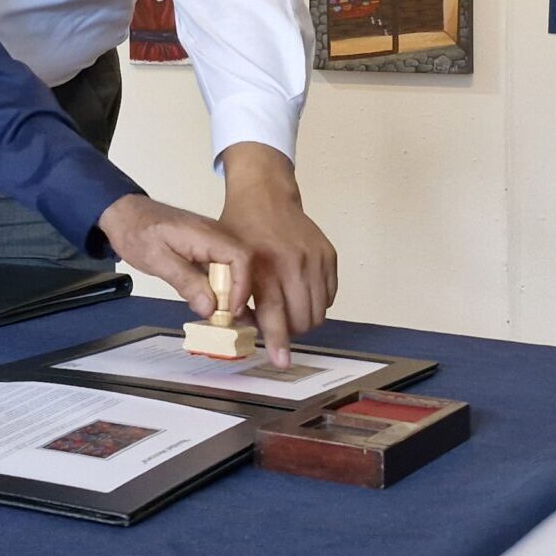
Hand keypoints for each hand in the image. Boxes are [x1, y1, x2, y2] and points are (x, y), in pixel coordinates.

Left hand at [96, 193, 254, 325]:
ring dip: (228, 292)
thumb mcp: (157, 260)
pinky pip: (219, 268)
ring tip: (219, 316)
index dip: (242, 286)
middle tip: (226, 319)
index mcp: (206, 234)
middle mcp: (215, 235)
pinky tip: (209, 303)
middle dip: (238, 294)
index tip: (231, 309)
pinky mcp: (204, 248)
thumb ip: (185, 282)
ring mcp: (211, 241)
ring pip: (232, 268)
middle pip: (241, 265)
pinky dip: (217, 287)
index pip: (240, 257)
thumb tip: (210, 308)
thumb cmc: (136, 232)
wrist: (124, 213)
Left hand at [217, 143, 336, 370]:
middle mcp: (293, 262)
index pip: (275, 313)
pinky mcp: (328, 255)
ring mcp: (314, 258)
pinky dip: (316, 302)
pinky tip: (299, 292)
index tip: (281, 361)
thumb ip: (232, 295)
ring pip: (318, 311)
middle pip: (301, 319)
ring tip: (288, 309)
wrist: (265, 194)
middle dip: (290, 331)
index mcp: (264, 265)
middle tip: (277, 324)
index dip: (278, 341)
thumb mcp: (226, 259)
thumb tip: (239, 329)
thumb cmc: (241, 227)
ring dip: (304, 320)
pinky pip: (329, 296)